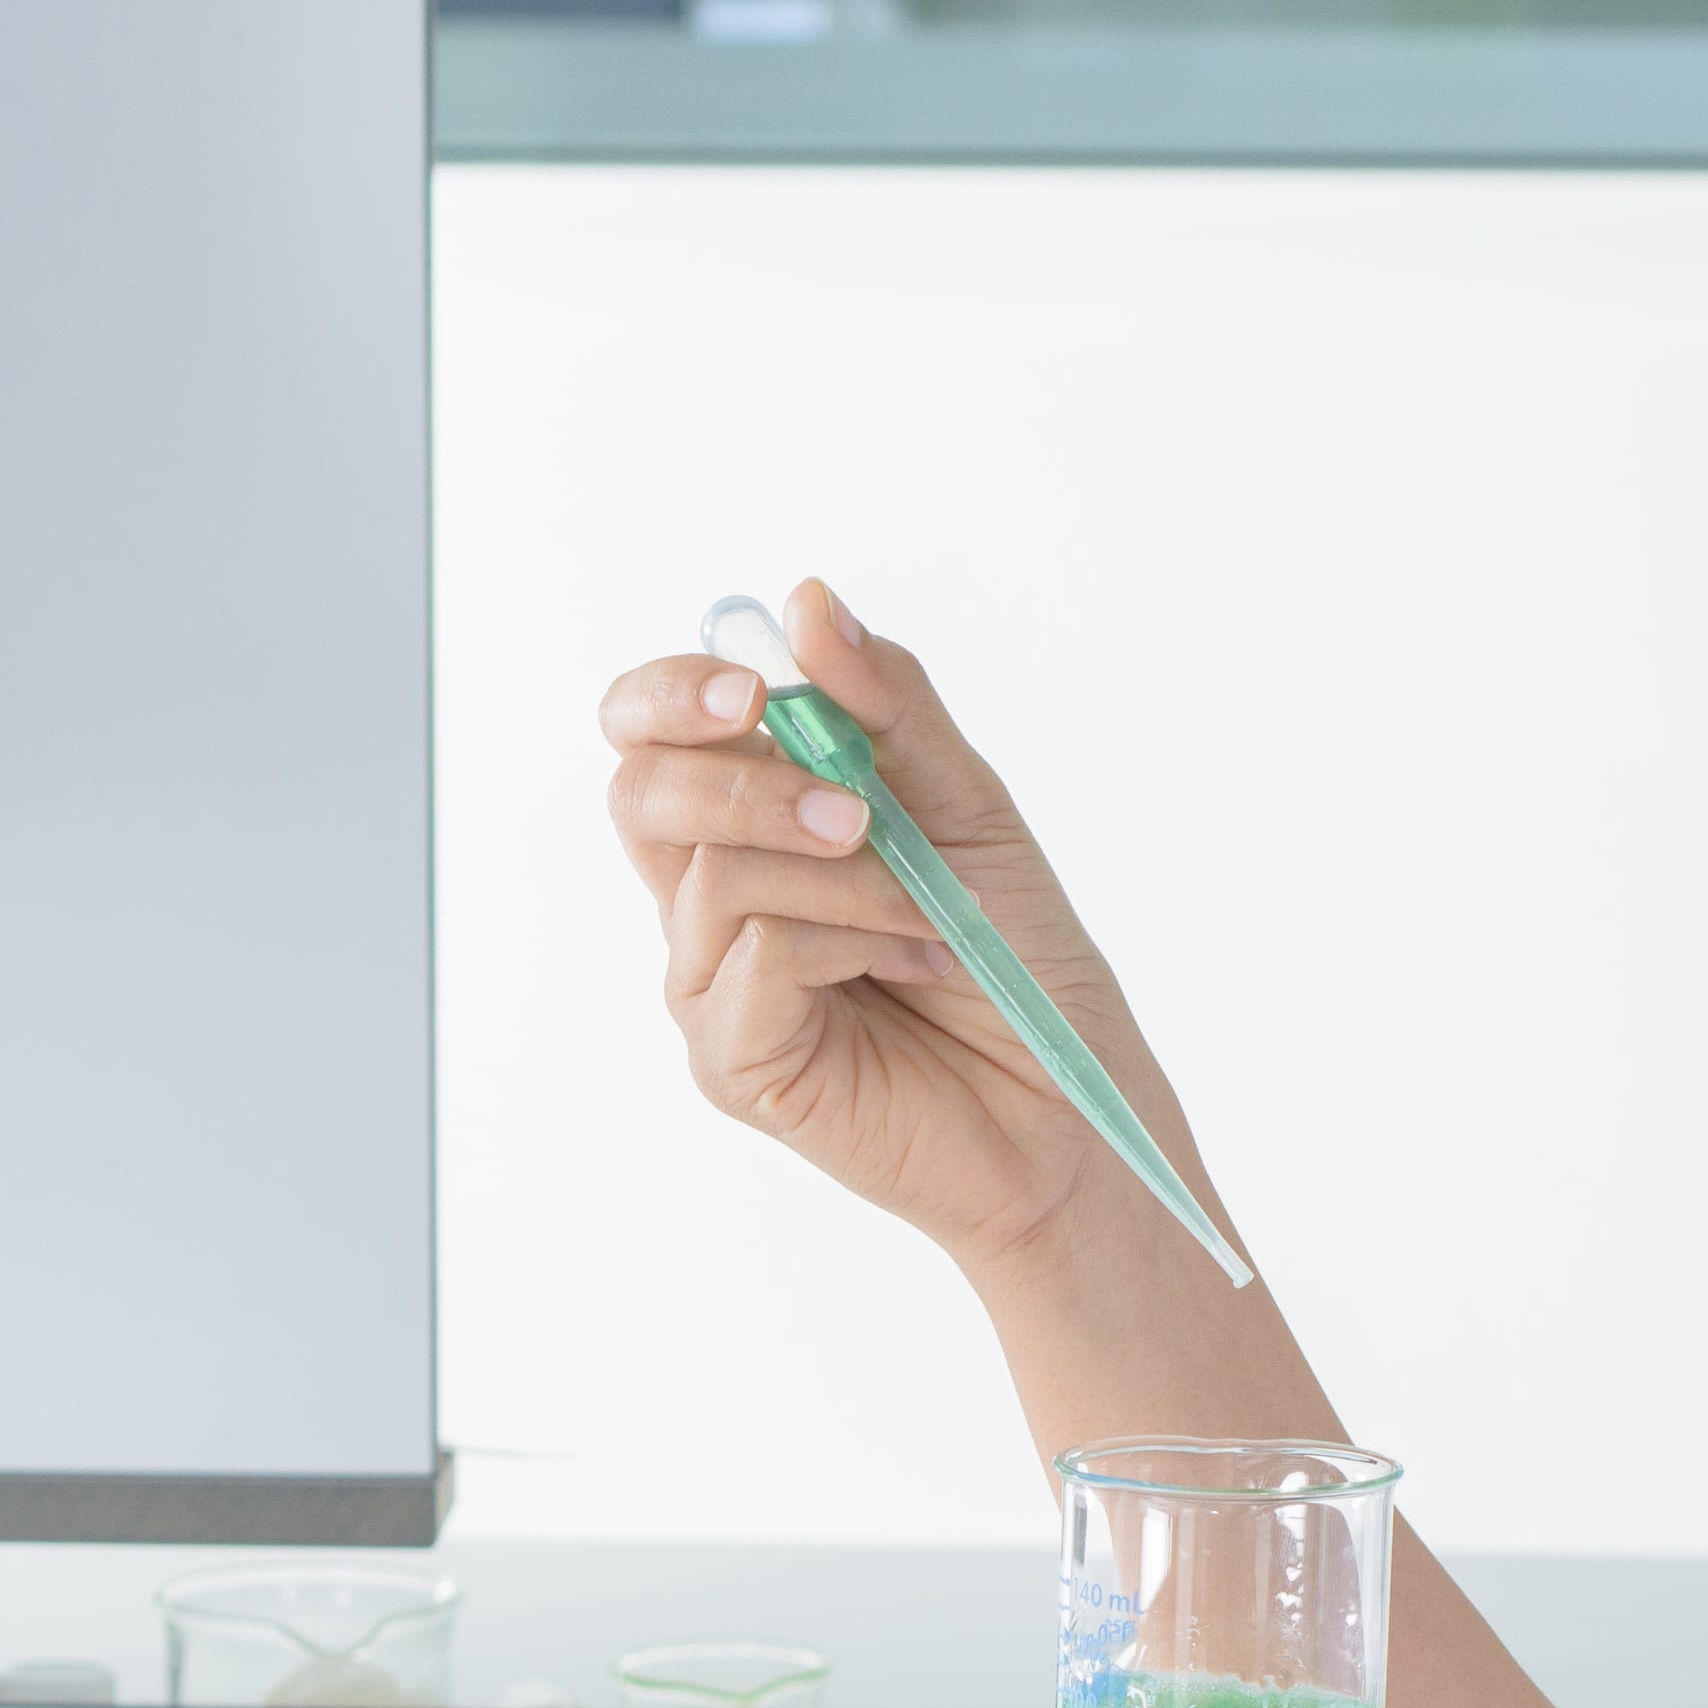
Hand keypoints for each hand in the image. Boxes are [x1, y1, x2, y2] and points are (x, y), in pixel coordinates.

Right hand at [599, 581, 1191, 1277]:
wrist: (1067, 1105)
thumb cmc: (1016, 960)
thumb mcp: (964, 804)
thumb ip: (887, 707)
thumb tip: (806, 602)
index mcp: (748, 826)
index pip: (648, 733)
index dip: (670, 692)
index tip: (754, 687)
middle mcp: (708, 902)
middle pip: (640, 792)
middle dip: (745, 780)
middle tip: (857, 807)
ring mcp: (710, 985)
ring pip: (716, 875)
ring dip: (847, 874)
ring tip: (931, 913)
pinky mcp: (732, 1061)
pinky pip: (757, 956)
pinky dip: (850, 941)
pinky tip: (915, 966)